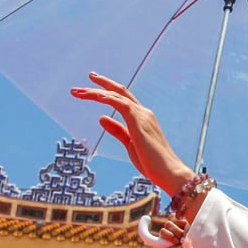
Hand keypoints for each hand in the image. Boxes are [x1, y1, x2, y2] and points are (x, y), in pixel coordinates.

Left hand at [71, 74, 194, 196]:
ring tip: (79, 91)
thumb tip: (101, 118)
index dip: (108, 90)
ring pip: (117, 96)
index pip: (123, 99)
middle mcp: (143, 113)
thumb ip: (117, 130)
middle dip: (102, 83)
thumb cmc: (152, 162)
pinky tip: (97, 96)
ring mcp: (142, 116)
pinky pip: (122, 105)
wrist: (168, 172)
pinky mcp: (139, 122)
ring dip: (96, 92)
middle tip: (89, 75)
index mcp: (142, 118)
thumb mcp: (129, 144)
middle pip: (120, 91)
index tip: (93, 87)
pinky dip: (108, 98)